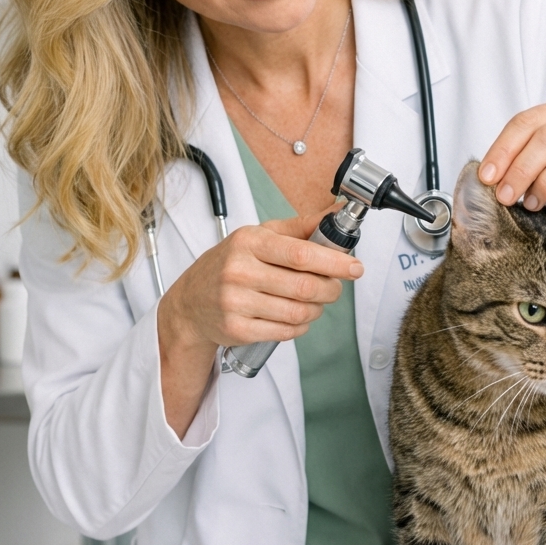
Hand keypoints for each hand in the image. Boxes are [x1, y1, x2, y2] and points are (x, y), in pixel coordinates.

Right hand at [156, 212, 362, 437]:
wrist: (191, 301)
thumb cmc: (231, 263)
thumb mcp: (259, 235)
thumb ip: (300, 226)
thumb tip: (338, 213)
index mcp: (249, 242)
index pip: (300, 254)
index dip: (334, 262)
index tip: (354, 267)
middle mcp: (239, 271)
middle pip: (304, 287)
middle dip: (331, 289)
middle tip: (335, 287)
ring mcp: (236, 302)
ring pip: (298, 312)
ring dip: (317, 309)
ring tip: (315, 302)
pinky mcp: (237, 329)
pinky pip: (285, 332)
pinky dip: (301, 326)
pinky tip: (297, 317)